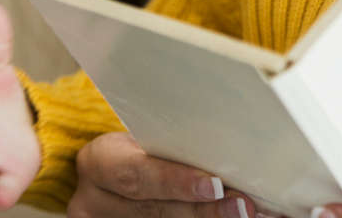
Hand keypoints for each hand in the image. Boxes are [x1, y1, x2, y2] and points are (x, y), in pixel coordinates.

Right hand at [71, 132, 266, 217]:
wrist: (109, 170)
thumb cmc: (139, 140)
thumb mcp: (143, 133)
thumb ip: (172, 141)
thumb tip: (232, 139)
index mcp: (99, 162)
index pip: (136, 174)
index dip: (176, 182)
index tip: (215, 184)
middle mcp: (94, 202)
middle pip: (155, 211)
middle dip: (205, 211)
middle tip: (243, 205)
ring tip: (247, 215)